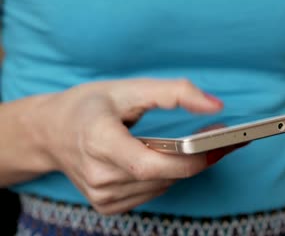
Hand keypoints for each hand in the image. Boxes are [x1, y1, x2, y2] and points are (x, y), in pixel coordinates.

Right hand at [26, 78, 229, 213]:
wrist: (50, 133)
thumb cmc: (88, 106)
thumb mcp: (129, 88)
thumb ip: (175, 92)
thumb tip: (216, 106)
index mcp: (98, 142)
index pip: (151, 164)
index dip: (190, 159)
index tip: (222, 143)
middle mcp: (98, 175)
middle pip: (164, 176)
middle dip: (198, 158)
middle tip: (226, 139)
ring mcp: (102, 196)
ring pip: (163, 185)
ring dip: (185, 167)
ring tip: (199, 145)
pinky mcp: (107, 205)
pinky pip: (152, 192)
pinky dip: (166, 176)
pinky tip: (165, 159)